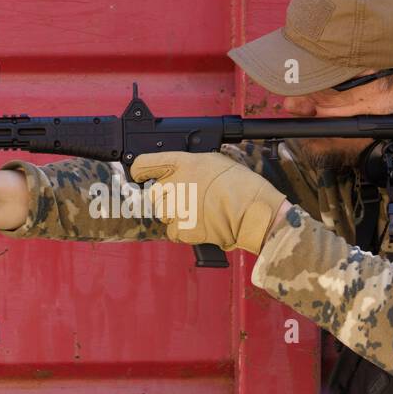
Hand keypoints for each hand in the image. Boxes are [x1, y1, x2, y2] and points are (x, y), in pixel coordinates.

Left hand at [128, 151, 287, 253]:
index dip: (140, 170)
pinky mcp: (181, 229)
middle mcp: (174, 184)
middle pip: (154, 193)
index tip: (140, 174)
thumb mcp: (215, 162)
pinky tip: (197, 225)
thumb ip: (191, 166)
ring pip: (162, 213)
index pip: (145, 164)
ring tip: (196, 212)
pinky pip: (172, 232)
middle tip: (186, 199)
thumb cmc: (241, 185)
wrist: (252, 211)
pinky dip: (182, 231)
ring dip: (174, 214)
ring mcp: (176, 208)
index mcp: (182, 163)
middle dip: (166, 197)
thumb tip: (181, 173)